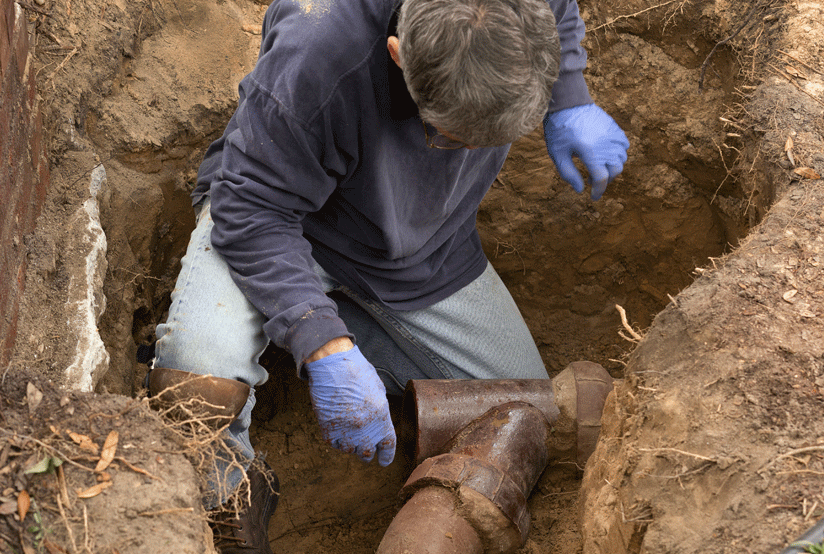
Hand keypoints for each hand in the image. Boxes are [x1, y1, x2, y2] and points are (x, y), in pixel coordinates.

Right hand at [304, 345, 395, 465]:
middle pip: (367, 453)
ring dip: (351, 445)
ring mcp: (345, 430)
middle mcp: (364, 427)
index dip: (386, 456)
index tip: (383, 461)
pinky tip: (338, 431)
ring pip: (350, 450)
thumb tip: (379, 422)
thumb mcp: (377, 390)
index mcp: (381, 416)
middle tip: (365, 448)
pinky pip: (334, 444)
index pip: (388, 446)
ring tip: (349, 434)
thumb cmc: (357, 372)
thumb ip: (380, 410)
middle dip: (367, 453)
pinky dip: (337, 440)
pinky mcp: (328, 429)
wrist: (332, 365)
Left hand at [543, 104, 628, 200]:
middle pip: (615, 171)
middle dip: (606, 180)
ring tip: (598, 168)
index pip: (601, 178)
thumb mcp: (558, 155)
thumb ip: (569, 174)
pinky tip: (606, 154)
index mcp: (590, 152)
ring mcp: (612, 135)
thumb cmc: (559, 130)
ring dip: (612, 168)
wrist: (567, 103)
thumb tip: (581, 190)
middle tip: (593, 181)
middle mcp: (605, 144)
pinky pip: (624, 145)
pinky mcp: (615, 128)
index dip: (598, 191)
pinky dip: (619, 154)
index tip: (593, 197)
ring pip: (622, 159)